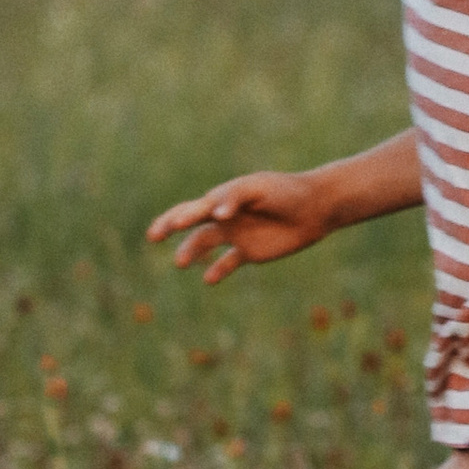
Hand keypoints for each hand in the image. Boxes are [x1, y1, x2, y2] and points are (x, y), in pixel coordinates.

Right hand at [145, 167, 334, 282]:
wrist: (316, 208)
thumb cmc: (287, 192)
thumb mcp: (261, 188)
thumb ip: (236, 198)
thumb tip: (217, 214)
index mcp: (224, 198)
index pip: (195, 208)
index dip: (182, 216)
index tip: (175, 225)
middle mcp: (226, 216)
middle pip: (191, 223)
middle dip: (169, 226)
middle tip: (152, 236)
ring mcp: (237, 234)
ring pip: (204, 244)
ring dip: (190, 252)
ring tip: (179, 263)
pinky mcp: (250, 252)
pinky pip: (228, 263)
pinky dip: (217, 270)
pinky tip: (208, 279)